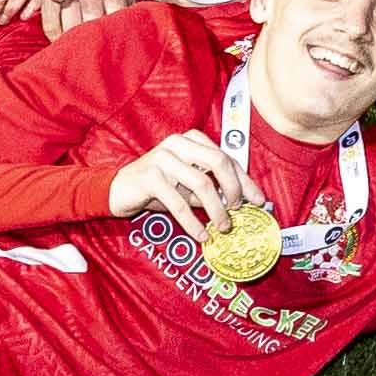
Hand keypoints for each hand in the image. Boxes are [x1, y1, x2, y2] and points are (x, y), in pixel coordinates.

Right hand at [101, 130, 239, 237]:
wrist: (117, 190)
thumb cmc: (157, 187)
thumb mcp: (187, 186)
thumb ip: (211, 189)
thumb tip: (240, 204)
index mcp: (191, 140)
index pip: (226, 158)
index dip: (245, 181)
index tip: (259, 201)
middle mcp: (178, 143)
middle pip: (219, 162)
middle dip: (234, 188)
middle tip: (238, 210)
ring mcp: (163, 158)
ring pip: (201, 183)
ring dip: (216, 209)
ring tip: (223, 227)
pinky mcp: (150, 177)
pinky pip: (179, 203)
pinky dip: (193, 222)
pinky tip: (202, 235)